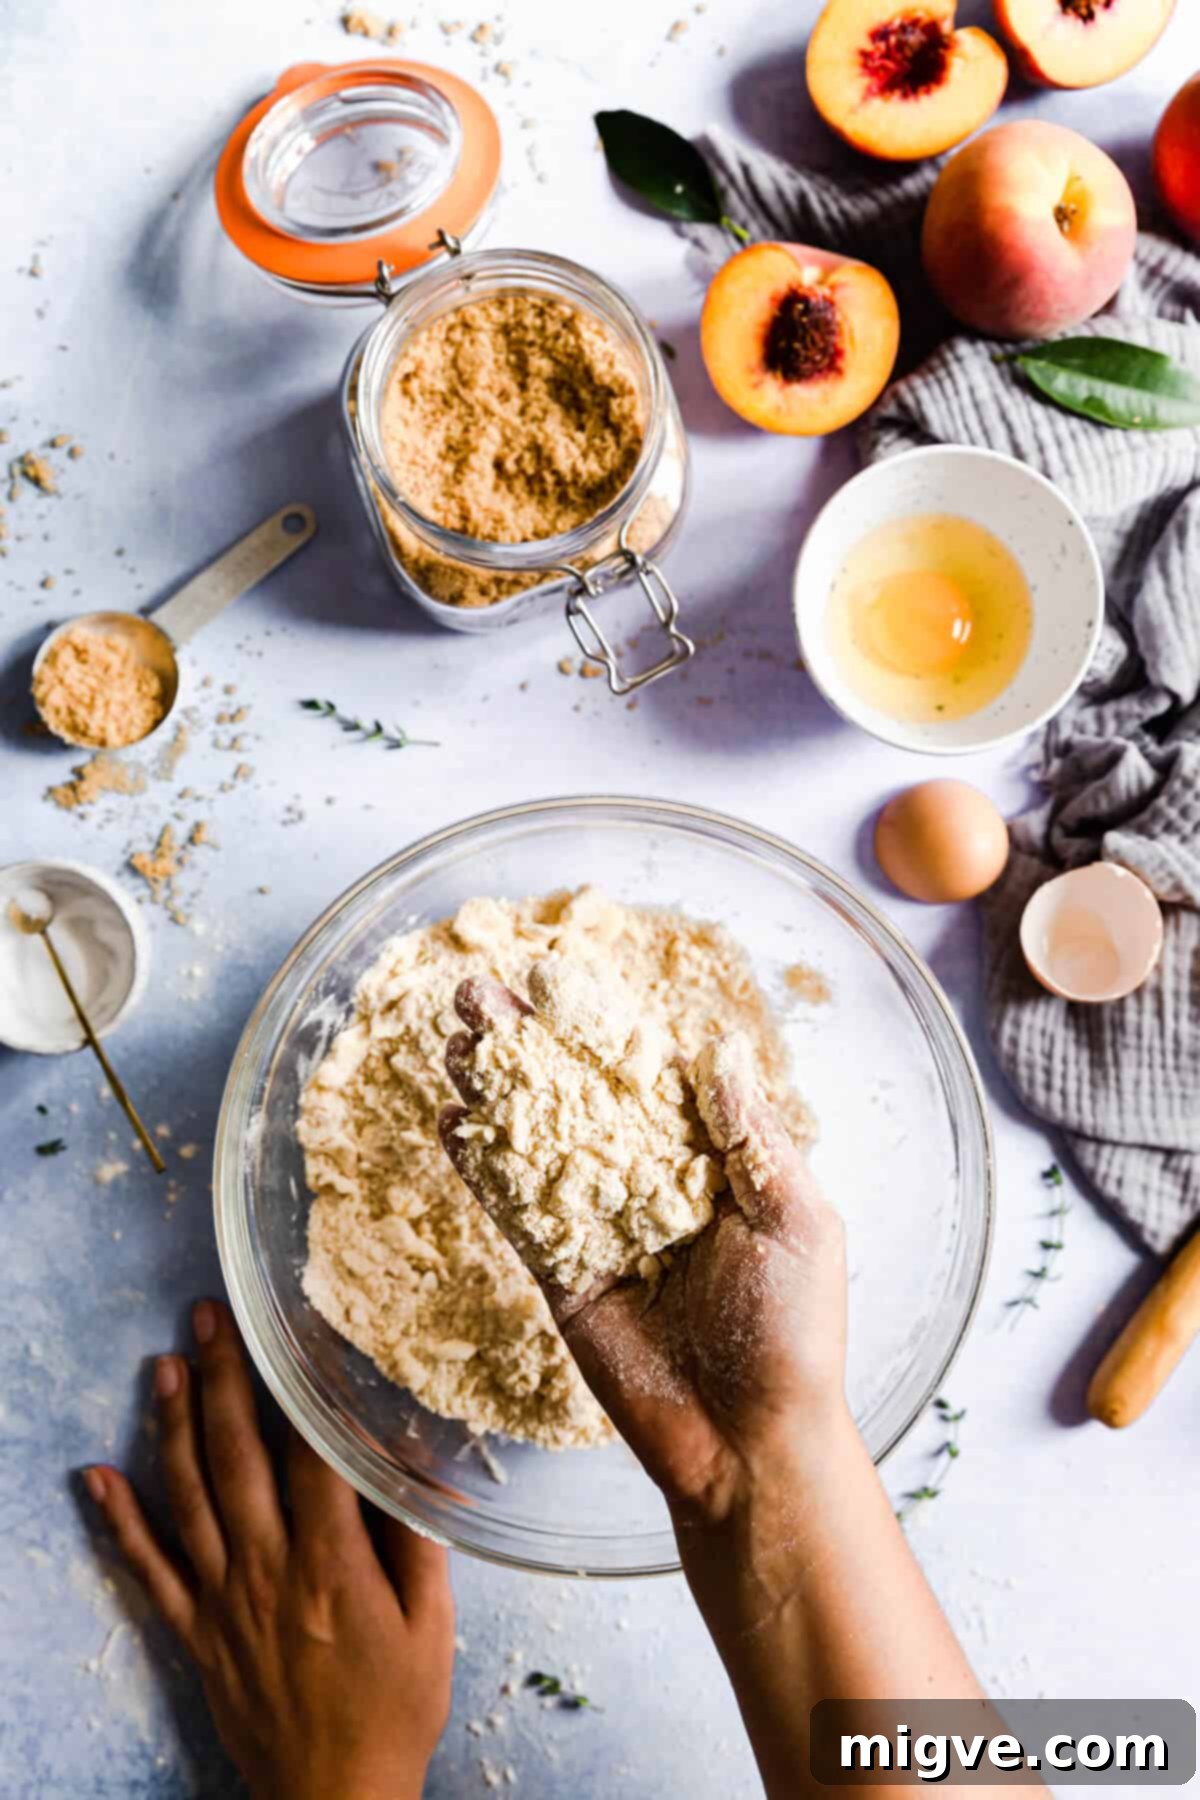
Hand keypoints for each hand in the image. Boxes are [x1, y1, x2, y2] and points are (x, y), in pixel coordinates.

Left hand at [83, 1300, 453, 1799]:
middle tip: (211, 1317)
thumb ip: (419, 1540)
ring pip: (190, 1496)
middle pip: (238, 1457)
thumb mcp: (432, 1625)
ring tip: (166, 1364)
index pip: (311, 1453)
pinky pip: (149, 1569)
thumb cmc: (393, 1711)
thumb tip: (415, 1464)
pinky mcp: (195, 1632)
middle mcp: (267, 1570)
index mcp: (331, 1564)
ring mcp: (223, 1600)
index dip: (306, 1386)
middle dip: (225, 1379)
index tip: (300, 1328)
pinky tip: (98, 1475)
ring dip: (175, 1425)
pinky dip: (120, 1521)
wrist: (334, 1797)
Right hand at [440, 978, 847, 1528]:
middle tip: (478, 992)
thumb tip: (714, 1052)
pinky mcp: (563, 1271)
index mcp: (709, 1161)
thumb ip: (750, 1137)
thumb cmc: (793, 1333)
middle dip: (528, 1043)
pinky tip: (450, 1119)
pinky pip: (515, 1209)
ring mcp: (601, 1223)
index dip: (598, 1028)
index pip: (646, 1075)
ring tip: (456, 1035)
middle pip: (578, 1095)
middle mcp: (649, 1180)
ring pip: (537, 1140)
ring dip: (495, 1088)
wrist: (748, 1441)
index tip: (553, 981)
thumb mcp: (797, 1220)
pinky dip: (481, 1166)